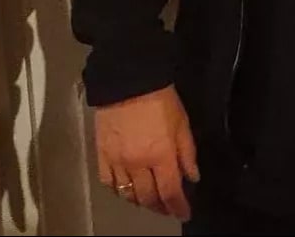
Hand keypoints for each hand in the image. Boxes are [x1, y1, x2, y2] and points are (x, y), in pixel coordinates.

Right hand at [94, 85, 198, 220]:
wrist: (129, 80)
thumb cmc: (161, 99)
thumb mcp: (183, 123)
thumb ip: (187, 153)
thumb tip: (192, 177)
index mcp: (161, 155)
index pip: (170, 192)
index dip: (178, 207)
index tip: (184, 213)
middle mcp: (138, 164)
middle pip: (148, 198)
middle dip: (160, 207)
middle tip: (167, 208)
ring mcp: (117, 161)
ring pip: (127, 194)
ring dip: (140, 201)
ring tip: (149, 200)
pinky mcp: (101, 154)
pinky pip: (108, 182)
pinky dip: (118, 190)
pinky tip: (126, 189)